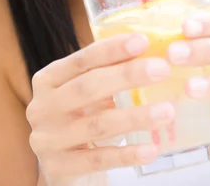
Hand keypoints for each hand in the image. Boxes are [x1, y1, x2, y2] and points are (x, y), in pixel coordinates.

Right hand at [27, 33, 174, 184]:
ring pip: (97, 125)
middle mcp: (43, 107)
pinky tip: (152, 149)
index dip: (111, 50)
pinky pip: (99, 159)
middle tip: (162, 69)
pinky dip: (127, 154)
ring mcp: (49, 140)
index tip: (142, 41)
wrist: (61, 167)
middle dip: (126, 76)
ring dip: (135, 117)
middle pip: (88, 88)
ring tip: (167, 111)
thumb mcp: (86, 92)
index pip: (81, 60)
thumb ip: (107, 72)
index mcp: (48, 80)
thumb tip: (150, 51)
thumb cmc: (79, 117)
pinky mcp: (60, 169)